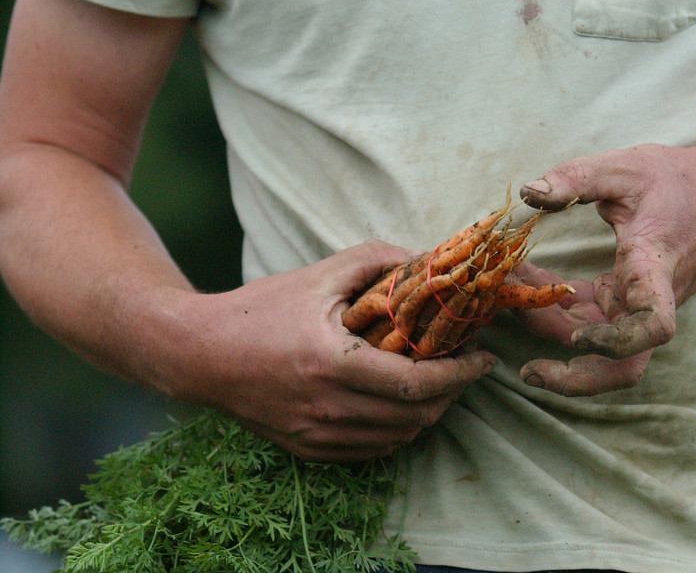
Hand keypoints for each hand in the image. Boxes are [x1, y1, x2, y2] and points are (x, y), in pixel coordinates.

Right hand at [174, 240, 495, 461]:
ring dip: (429, 412)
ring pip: (398, 436)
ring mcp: (316, 435)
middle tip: (466, 366)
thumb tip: (425, 259)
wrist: (198, 353)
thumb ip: (375, 260)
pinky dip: (399, 430)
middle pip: (415, 416)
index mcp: (332, 364)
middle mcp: (326, 408)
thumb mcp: (318, 275)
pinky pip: (372, 449)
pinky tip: (404, 404)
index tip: (484, 358)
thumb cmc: (259, 309)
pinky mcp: (308, 449)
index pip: (416, 383)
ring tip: (440, 382)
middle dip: (453, 393)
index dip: (460, 374)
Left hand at [518, 143, 695, 394]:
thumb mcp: (623, 167)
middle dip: (574, 373)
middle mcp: (648, 298)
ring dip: (551, 330)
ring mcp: (636, 303)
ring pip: (598, 347)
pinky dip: (555, 309)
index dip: (617, 343)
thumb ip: (575, 178)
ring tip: (510, 297)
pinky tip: (525, 283)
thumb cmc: (677, 179)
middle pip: (623, 364)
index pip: (653, 325)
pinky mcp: (624, 296)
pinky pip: (588, 318)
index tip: (579, 338)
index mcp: (654, 268)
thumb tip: (529, 192)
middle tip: (525, 365)